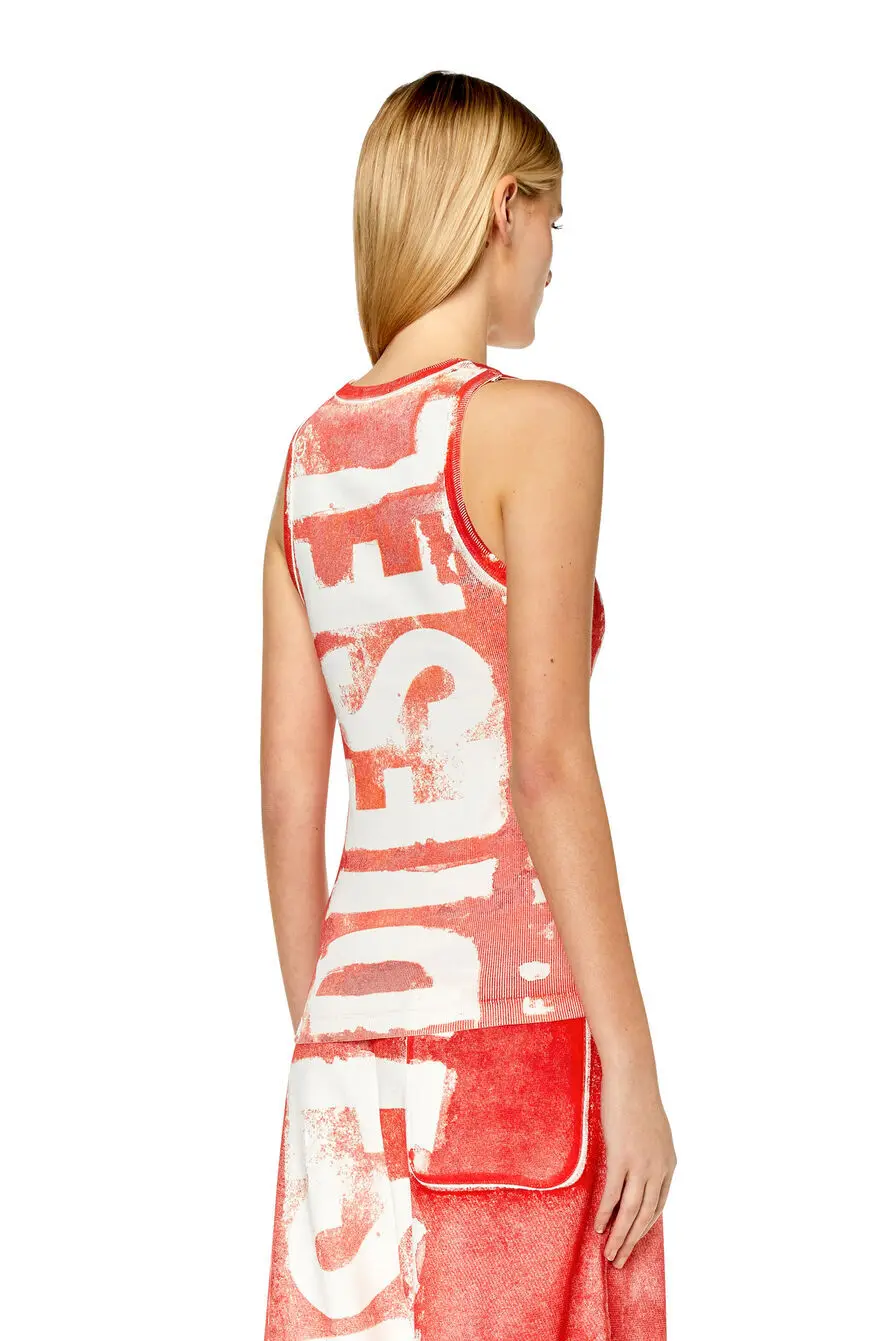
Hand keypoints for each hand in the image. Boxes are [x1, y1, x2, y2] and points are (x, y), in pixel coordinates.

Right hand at [594, 1059, 676, 1268]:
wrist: (632, 1076)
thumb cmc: (638, 1099)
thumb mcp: (653, 1132)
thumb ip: (649, 1155)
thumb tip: (638, 1170)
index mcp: (668, 1164)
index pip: (658, 1206)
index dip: (644, 1228)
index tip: (632, 1241)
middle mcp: (659, 1169)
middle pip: (646, 1216)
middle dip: (632, 1241)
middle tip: (619, 1259)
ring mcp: (641, 1164)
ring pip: (631, 1211)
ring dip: (620, 1236)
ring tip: (610, 1254)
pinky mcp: (622, 1157)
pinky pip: (614, 1194)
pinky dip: (607, 1214)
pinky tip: (599, 1226)